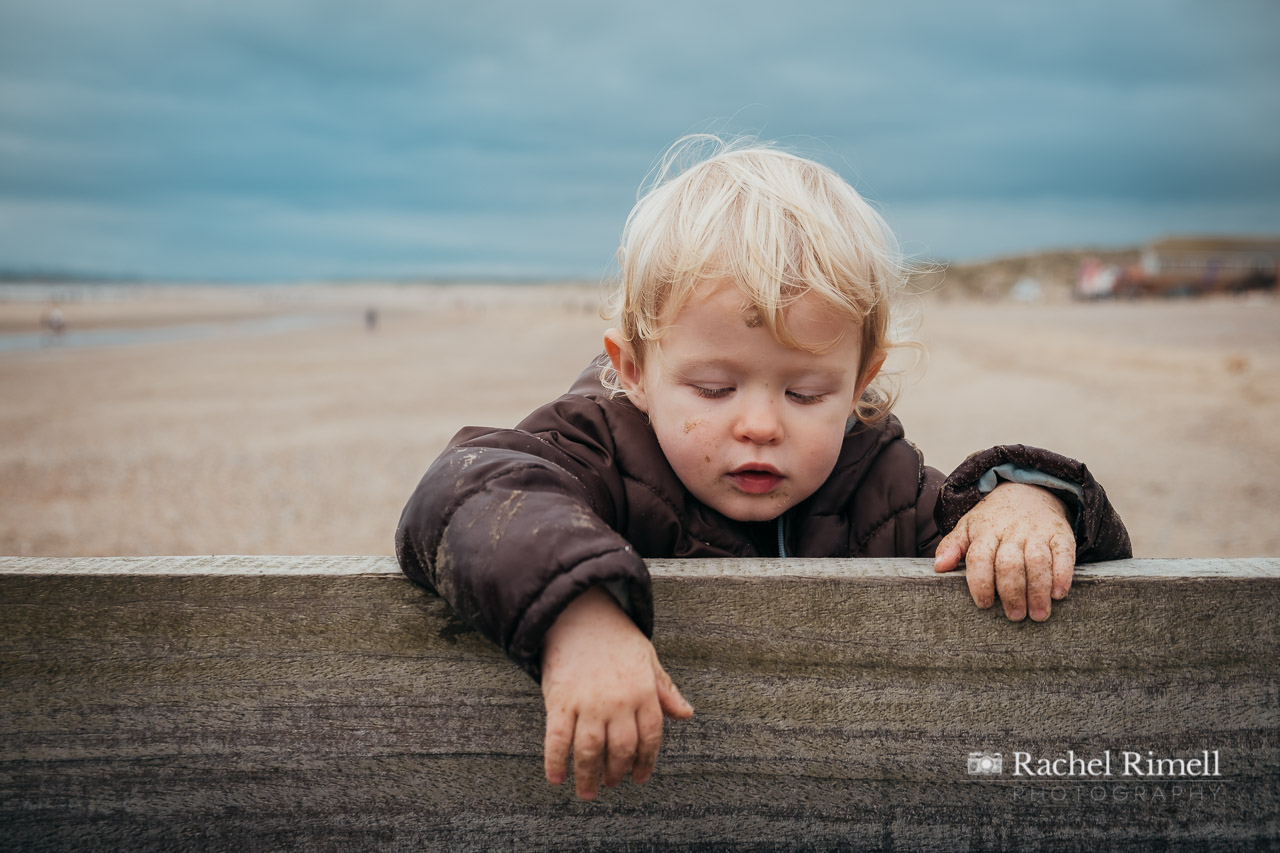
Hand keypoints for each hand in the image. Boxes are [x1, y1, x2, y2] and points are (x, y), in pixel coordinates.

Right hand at [540, 586, 693, 799]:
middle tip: (610, 784)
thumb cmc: (616, 638)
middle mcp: (618, 702)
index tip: (639, 778)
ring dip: (588, 776)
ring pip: (590, 750)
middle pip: (621, 749)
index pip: (650, 737)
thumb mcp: (648, 659)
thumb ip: (665, 690)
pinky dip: (555, 761)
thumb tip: (686, 714)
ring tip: (587, 792)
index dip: (646, 762)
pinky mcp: (560, 701)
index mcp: (643, 692)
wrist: (579, 613)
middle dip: (617, 772)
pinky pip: (557, 739)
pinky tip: (556, 778)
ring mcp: (588, 703)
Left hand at [934, 482, 1074, 620]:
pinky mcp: (1060, 534)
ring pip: (1037, 561)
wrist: (1027, 490)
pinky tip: (1059, 594)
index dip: (980, 582)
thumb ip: (952, 546)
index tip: (983, 604)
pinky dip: (1063, 574)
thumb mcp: (968, 527)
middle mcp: (1011, 531)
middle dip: (1012, 592)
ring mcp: (1037, 532)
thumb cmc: (993, 519)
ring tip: (1038, 614)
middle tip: (1014, 616)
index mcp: (985, 531)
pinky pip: (1064, 553)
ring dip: (1038, 590)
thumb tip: (938, 567)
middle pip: (1010, 563)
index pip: (979, 557)